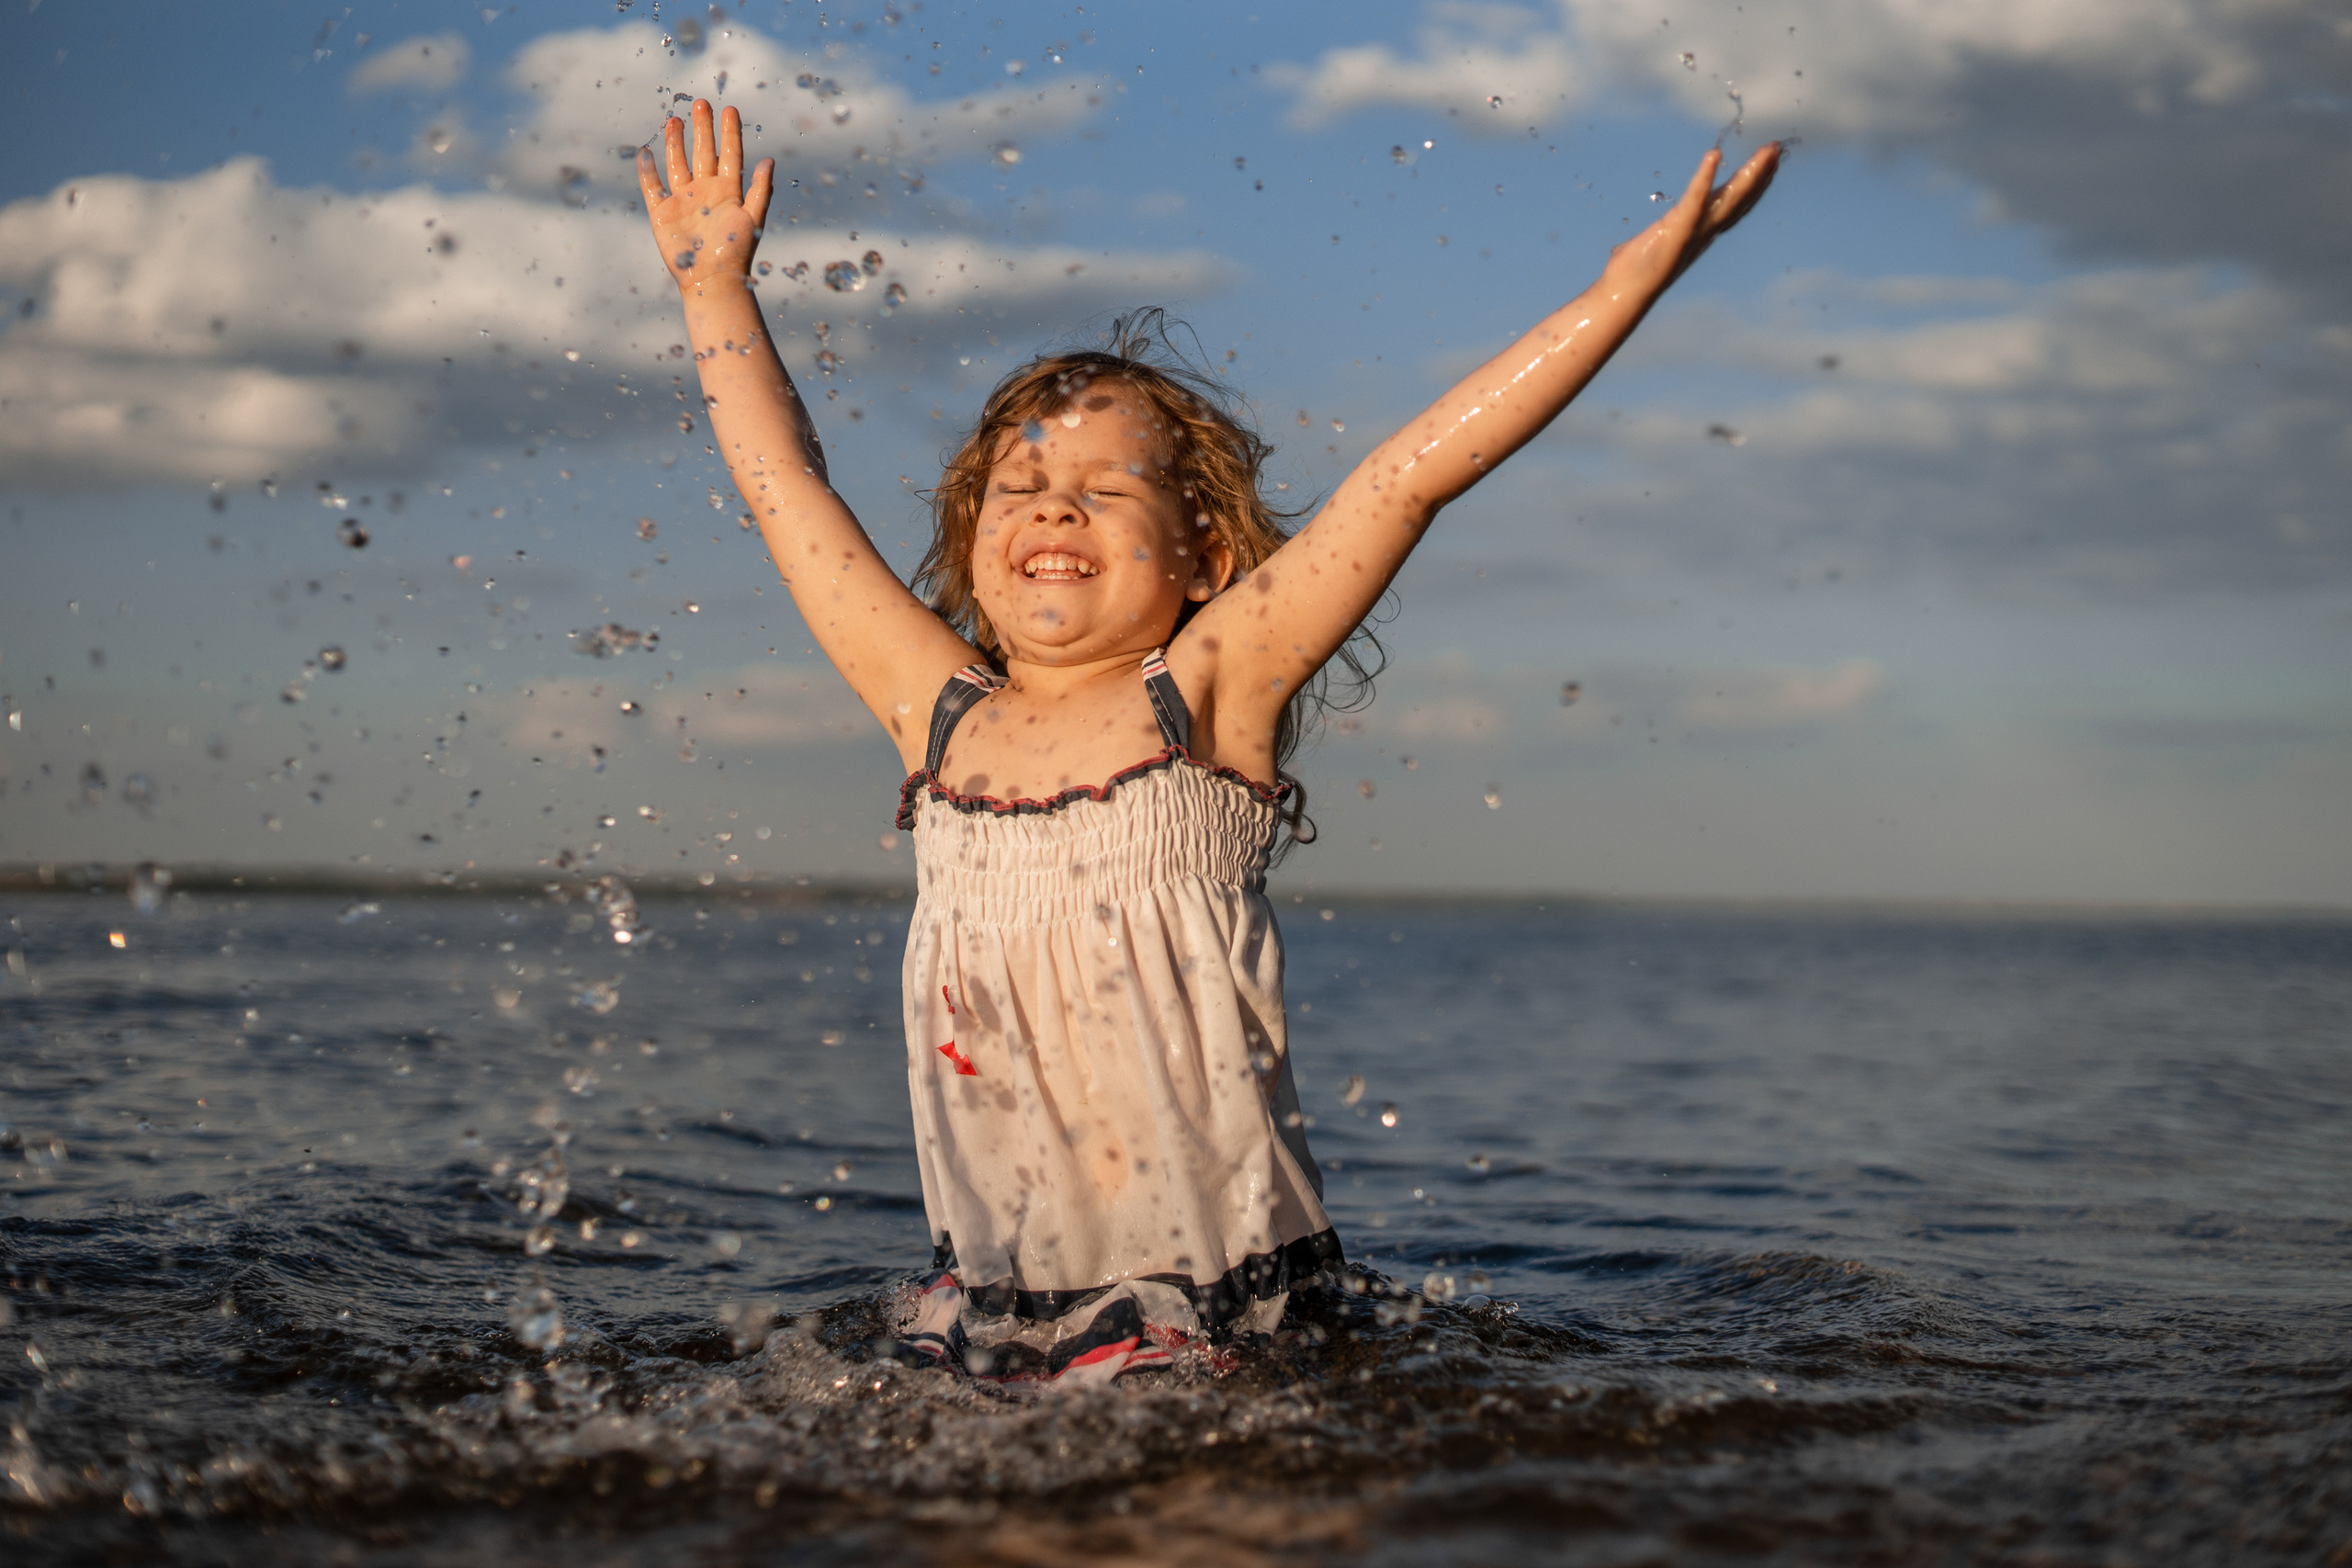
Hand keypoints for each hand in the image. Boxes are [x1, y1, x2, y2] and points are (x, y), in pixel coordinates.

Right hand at [638, 99, 773, 288]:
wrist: (712, 280)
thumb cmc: (735, 254)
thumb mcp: (753, 220)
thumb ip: (760, 190)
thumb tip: (770, 161)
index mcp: (728, 191)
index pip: (730, 154)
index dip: (730, 132)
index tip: (729, 108)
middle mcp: (705, 192)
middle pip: (703, 152)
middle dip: (702, 128)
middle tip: (701, 103)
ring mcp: (682, 200)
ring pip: (678, 163)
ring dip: (676, 142)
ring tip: (675, 119)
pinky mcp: (661, 213)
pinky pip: (652, 187)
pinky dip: (647, 170)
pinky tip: (646, 152)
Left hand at [1602, 141, 1780, 296]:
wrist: (1623, 297)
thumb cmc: (1630, 275)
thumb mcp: (1644, 252)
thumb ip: (1644, 247)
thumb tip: (1624, 252)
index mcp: (1698, 232)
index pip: (1732, 205)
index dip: (1752, 185)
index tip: (1767, 163)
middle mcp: (1703, 232)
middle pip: (1739, 199)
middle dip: (1759, 173)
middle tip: (1776, 147)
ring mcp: (1693, 232)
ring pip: (1728, 198)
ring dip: (1749, 174)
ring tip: (1766, 151)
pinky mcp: (1677, 230)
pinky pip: (1694, 200)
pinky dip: (1704, 177)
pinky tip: (1713, 155)